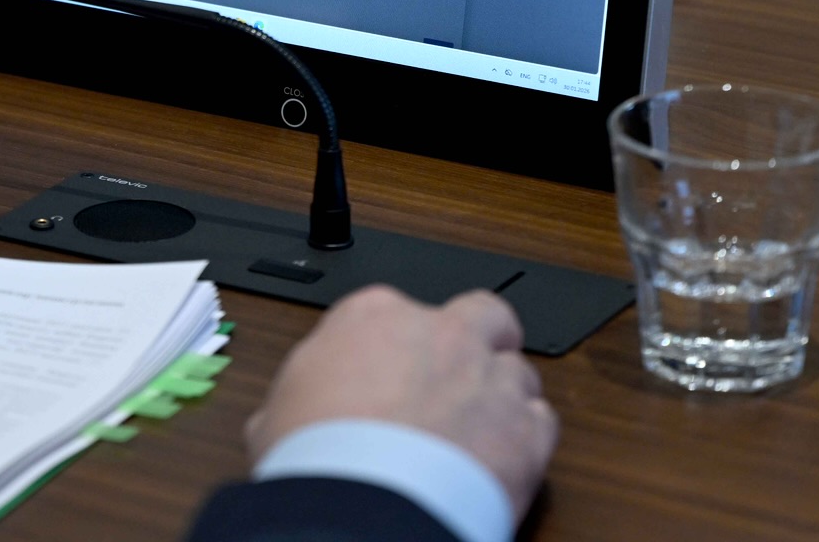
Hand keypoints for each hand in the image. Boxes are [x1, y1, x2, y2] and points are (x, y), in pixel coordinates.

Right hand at [245, 285, 557, 516]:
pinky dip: (527, 438)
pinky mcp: (526, 431)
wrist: (361, 507)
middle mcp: (440, 335)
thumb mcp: (276, 412)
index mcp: (373, 317)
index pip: (396, 311)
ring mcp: (489, 378)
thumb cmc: (314, 457)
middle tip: (461, 377)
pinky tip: (503, 460)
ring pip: (518, 370)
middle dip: (478, 340)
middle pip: (482, 315)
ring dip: (503, 395)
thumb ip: (307, 392)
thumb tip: (299, 413)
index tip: (391, 374)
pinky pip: (542, 420)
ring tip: (480, 434)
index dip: (398, 346)